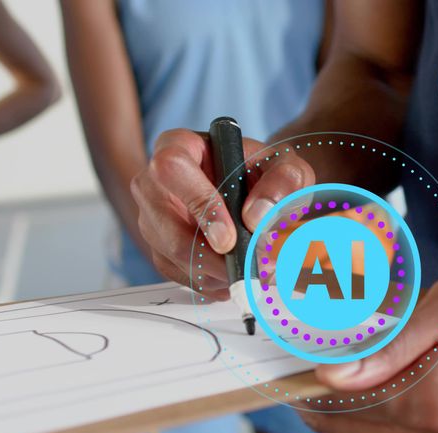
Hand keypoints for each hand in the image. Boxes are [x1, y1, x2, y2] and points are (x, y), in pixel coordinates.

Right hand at [131, 129, 315, 298]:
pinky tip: (233, 277)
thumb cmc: (264, 172)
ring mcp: (152, 217)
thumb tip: (257, 215)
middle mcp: (155, 181)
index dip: (199, 204)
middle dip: (205, 254)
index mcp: (179, 145)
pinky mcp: (159, 247)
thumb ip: (283, 181)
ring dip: (211, 272)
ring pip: (169, 253)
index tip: (228, 237)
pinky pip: (175, 272)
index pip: (172, 167)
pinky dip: (207, 282)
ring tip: (248, 272)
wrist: (257, 193)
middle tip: (243, 268)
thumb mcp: (286, 166)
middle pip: (163, 222)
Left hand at [302, 274, 437, 432]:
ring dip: (353, 401)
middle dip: (321, 388)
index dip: (304, 373)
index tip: (289, 348)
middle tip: (321, 345)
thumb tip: (334, 369)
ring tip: (364, 355)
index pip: (337, 399)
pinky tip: (396, 378)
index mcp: (435, 401)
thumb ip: (390, 342)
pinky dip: (383, 414)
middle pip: (343, 425)